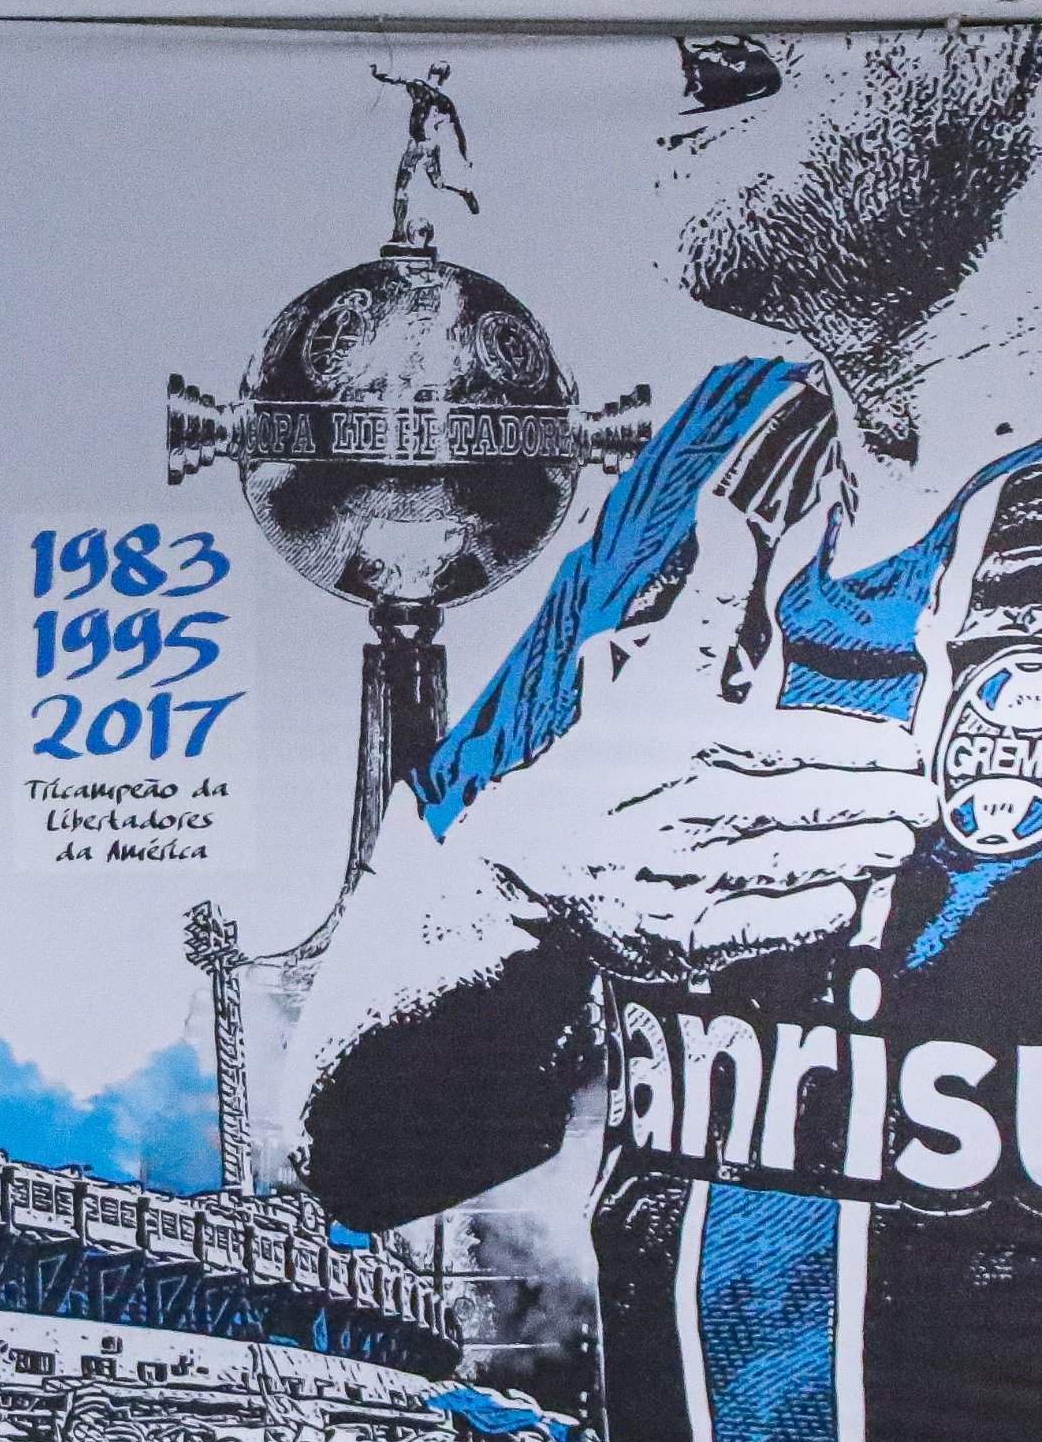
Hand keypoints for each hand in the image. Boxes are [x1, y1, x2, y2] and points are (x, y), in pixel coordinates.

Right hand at [459, 521, 933, 979]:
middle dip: (869, 803)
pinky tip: (840, 904)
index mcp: (683, 740)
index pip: (784, 740)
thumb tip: (731, 509)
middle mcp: (679, 805)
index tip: (901, 753)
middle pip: (795, 803)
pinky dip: (796, 916)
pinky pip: (746, 927)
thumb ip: (710, 598)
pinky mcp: (671, 932)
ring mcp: (674, 872)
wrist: (520, 856)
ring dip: (848, 854)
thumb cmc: (610, 759)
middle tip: (922, 805)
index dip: (853, 748)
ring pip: (780, 862)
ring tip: (895, 847)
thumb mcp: (655, 675)